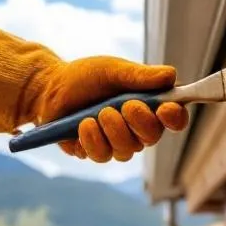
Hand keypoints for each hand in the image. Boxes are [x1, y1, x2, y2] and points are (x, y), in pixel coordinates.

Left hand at [0, 29, 188, 161]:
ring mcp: (116, 143)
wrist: (49, 88)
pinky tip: (83, 125)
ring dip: (114, 131)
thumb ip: (139, 75)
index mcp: (148, 105)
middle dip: (140, 122)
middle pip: (152, 138)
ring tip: (97, 113)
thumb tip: (171, 75)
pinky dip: (93, 139)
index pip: (173, 119)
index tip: (168, 109)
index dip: (176, 118)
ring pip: (127, 151)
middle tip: (126, 105)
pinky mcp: (94, 152)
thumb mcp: (112, 70)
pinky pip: (102, 155)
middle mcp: (136, 128)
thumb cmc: (85, 76)